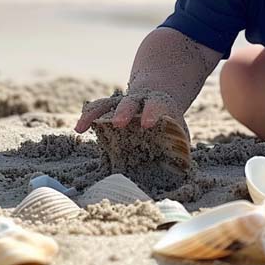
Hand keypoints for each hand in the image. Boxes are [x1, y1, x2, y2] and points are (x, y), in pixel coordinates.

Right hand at [74, 90, 188, 139]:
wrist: (157, 93)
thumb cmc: (169, 119)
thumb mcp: (179, 128)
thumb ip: (180, 146)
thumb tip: (186, 171)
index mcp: (158, 104)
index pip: (155, 106)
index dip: (151, 113)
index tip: (148, 124)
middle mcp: (138, 100)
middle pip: (129, 103)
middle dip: (123, 112)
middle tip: (118, 123)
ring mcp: (121, 101)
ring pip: (108, 103)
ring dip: (96, 113)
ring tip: (82, 127)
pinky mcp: (109, 105)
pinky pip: (96, 108)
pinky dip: (87, 116)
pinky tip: (79, 128)